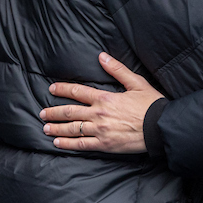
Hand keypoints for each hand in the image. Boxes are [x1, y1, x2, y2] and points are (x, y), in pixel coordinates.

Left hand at [42, 53, 162, 153]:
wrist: (160, 127)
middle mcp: (99, 114)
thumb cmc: (151, 105)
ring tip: (46, 128)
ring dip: (57, 128)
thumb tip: (102, 57)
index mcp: (105, 98)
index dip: (62, 89)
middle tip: (42, 113)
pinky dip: (68, 144)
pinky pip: (82, 145)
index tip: (52, 89)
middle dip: (53, 112)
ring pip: (72, 129)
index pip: (77, 92)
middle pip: (70, 112)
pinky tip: (58, 143)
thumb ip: (117, 70)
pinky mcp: (104, 145)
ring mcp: (100, 131)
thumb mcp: (136, 83)